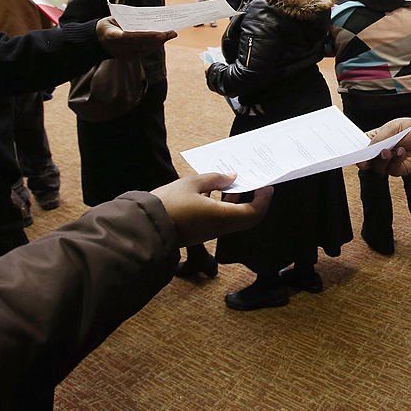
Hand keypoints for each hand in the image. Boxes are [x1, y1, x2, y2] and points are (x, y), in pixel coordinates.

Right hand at [96, 17, 176, 59]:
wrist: (96, 40)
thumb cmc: (109, 24)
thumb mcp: (115, 18)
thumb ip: (130, 20)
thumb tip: (151, 20)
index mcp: (110, 35)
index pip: (131, 36)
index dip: (147, 36)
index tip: (162, 33)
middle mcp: (116, 48)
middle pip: (142, 44)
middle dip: (158, 39)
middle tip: (172, 32)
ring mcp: (122, 55)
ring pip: (145, 49)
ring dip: (158, 43)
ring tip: (170, 35)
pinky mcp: (127, 59)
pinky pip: (143, 52)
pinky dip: (153, 46)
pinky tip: (161, 40)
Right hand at [151, 173, 271, 246]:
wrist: (145, 226)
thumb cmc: (167, 203)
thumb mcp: (192, 183)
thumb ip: (215, 179)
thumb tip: (232, 177)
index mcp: (221, 216)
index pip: (253, 212)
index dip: (263, 200)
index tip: (266, 186)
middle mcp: (219, 228)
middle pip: (248, 219)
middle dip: (256, 202)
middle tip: (256, 185)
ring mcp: (210, 232)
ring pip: (235, 219)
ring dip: (240, 203)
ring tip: (237, 184)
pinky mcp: (201, 232)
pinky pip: (222, 220)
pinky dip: (227, 207)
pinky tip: (219, 192)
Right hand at [359, 118, 410, 176]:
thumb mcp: (392, 127)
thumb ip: (378, 138)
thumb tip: (367, 148)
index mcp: (375, 139)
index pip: (360, 147)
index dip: (355, 150)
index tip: (353, 152)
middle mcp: (379, 152)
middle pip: (365, 160)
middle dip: (365, 159)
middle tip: (366, 157)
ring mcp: (388, 162)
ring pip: (377, 167)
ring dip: (382, 159)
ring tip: (389, 151)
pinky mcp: (397, 169)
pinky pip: (391, 169)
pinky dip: (396, 160)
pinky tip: (401, 151)